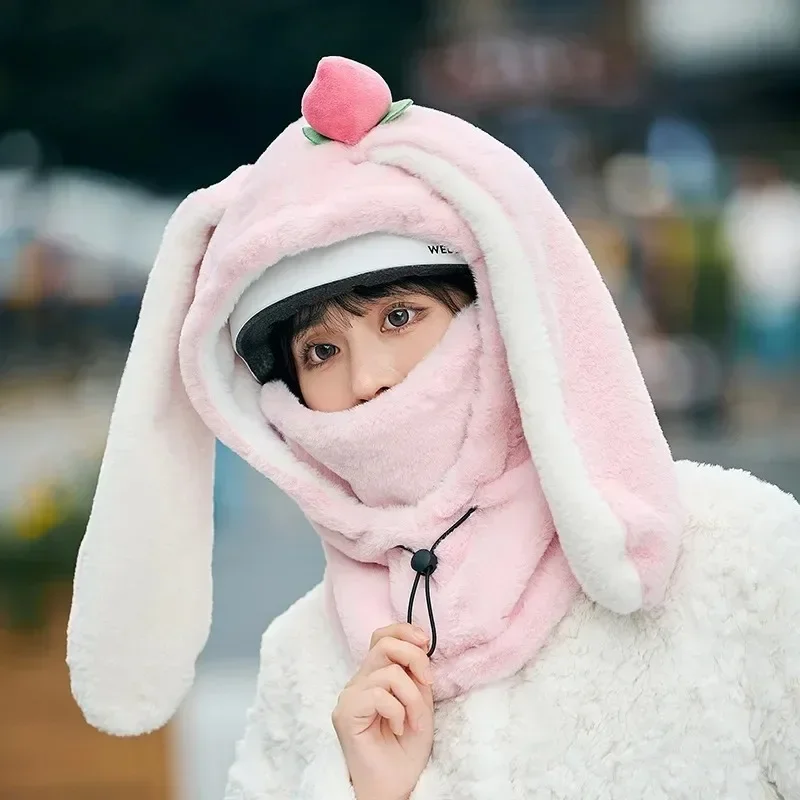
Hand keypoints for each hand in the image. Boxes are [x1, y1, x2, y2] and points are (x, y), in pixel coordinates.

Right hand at [332, 623, 433, 799]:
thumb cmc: (407, 749)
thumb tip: (421, 646)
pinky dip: (398, 711)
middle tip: (428, 683)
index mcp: (375, 676)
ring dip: (413, 698)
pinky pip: (379, 694)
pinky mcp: (346, 713)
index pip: (382, 636)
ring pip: (388, 672)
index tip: (427, 643)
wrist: (396, 786)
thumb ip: (416, 675)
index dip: (404, 631)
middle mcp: (359, 682)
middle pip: (384, 644)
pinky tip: (398, 729)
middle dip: (415, 658)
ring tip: (415, 723)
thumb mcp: (420, 702)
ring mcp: (350, 696)